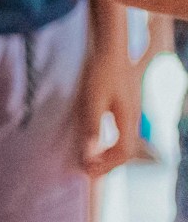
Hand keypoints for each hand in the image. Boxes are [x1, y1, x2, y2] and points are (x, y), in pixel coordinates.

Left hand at [78, 40, 139, 175]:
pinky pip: (121, 134)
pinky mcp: (125, 108)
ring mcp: (131, 114)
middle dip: (108, 164)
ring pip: (125, 143)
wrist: (111, 51)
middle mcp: (134, 119)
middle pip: (125, 151)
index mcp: (128, 119)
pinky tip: (97, 143)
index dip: (106, 165)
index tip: (88, 171)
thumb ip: (92, 123)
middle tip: (87, 171)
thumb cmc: (101, 73)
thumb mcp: (92, 98)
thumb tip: (90, 150)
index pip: (122, 152)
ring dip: (109, 155)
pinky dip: (110, 144)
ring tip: (91, 161)